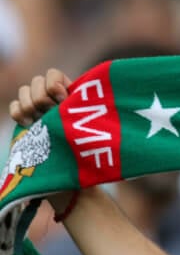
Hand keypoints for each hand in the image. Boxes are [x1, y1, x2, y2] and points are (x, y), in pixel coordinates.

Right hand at [9, 68, 75, 214]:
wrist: (71, 180)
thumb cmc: (87, 157)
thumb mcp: (91, 132)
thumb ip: (83, 111)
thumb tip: (80, 96)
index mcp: (70, 97)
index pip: (54, 74)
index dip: (54, 83)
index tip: (62, 99)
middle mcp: (53, 101)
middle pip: (37, 80)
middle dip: (42, 96)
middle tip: (49, 112)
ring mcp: (38, 111)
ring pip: (24, 91)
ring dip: (29, 104)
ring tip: (37, 120)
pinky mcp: (25, 122)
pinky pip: (14, 106)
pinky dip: (18, 113)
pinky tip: (27, 125)